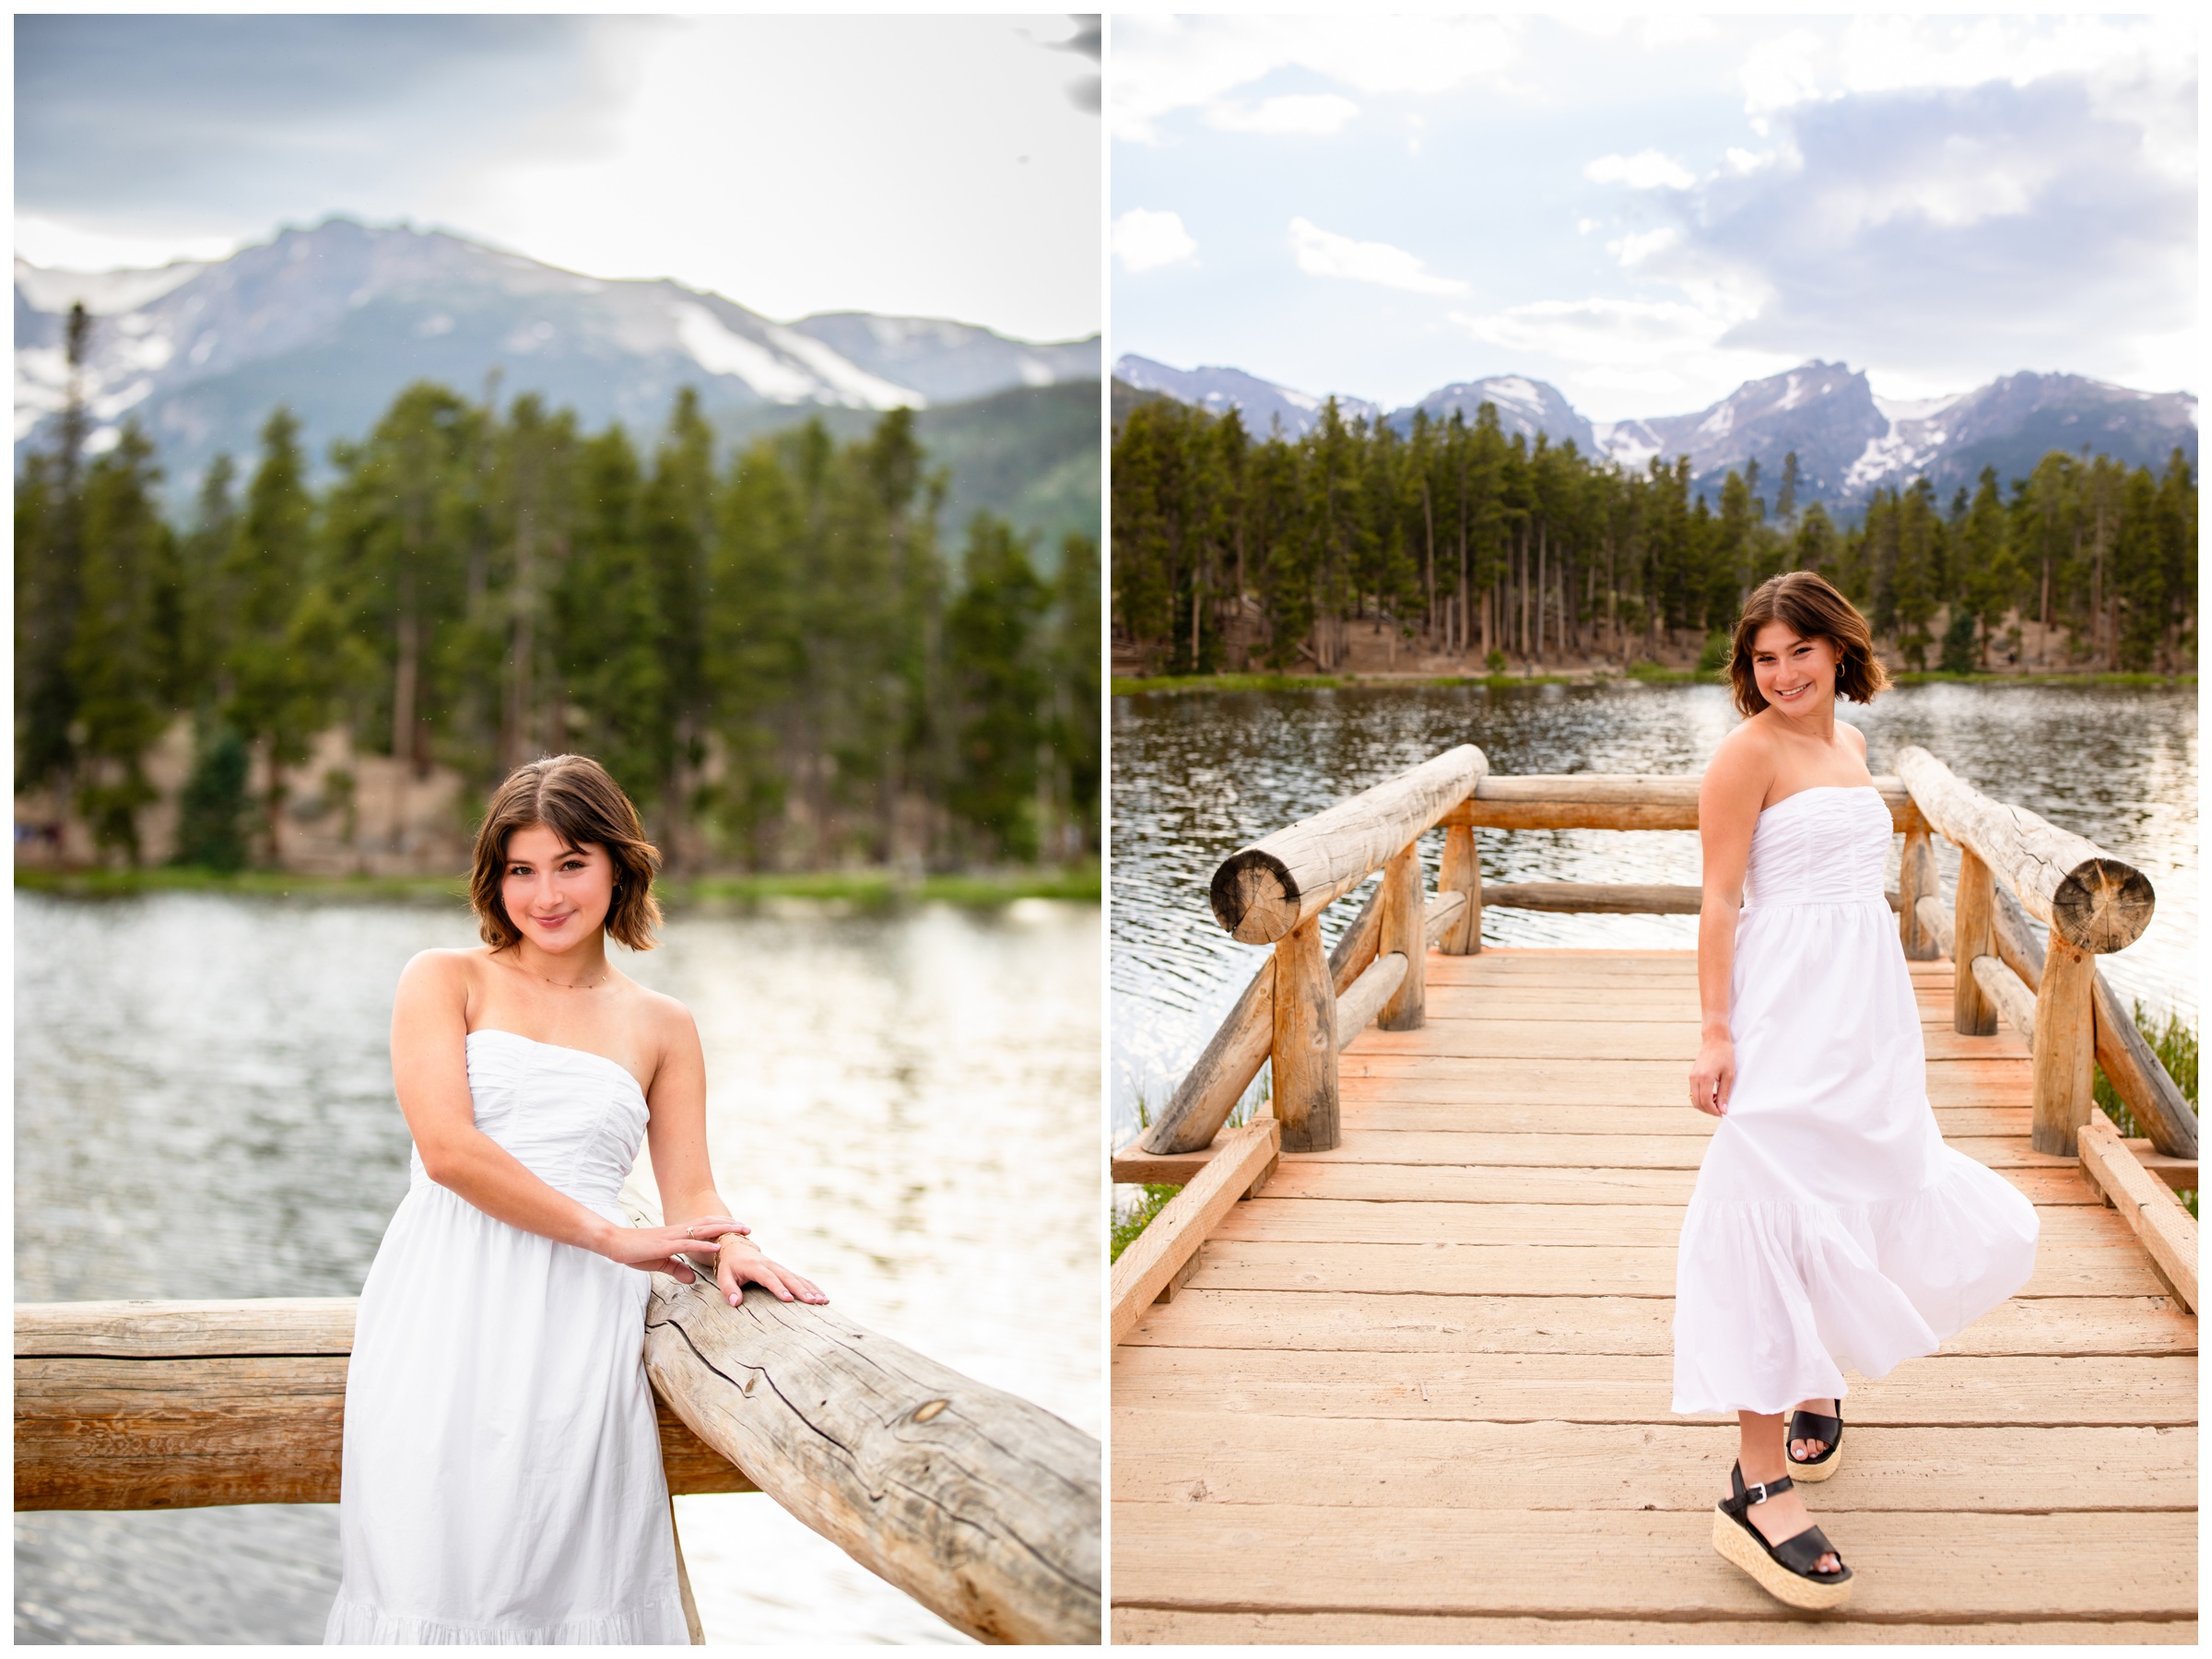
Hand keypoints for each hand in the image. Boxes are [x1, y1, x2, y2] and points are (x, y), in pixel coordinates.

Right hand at [601, 1223, 739, 1282]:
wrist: (615, 1244)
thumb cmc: (635, 1252)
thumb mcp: (660, 1263)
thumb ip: (677, 1269)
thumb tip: (692, 1279)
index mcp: (678, 1235)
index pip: (705, 1227)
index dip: (722, 1226)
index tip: (738, 1230)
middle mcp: (679, 1232)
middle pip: (709, 1224)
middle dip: (730, 1225)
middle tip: (749, 1229)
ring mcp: (673, 1237)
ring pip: (704, 1230)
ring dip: (724, 1229)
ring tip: (741, 1231)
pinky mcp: (666, 1245)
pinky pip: (689, 1244)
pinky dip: (705, 1244)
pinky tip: (718, 1245)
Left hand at [696, 1232, 828, 1306]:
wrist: (737, 1248)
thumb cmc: (730, 1265)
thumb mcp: (723, 1275)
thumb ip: (728, 1289)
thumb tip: (735, 1303)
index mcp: (755, 1266)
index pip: (768, 1278)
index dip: (778, 1288)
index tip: (789, 1298)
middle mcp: (770, 1265)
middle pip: (788, 1278)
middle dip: (802, 1290)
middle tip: (813, 1302)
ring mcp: (779, 1267)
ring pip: (797, 1278)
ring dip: (811, 1289)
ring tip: (823, 1301)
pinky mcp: (784, 1271)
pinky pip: (800, 1279)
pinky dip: (812, 1287)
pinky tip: (822, 1297)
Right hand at [1689, 1034, 1734, 1117]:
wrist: (1714, 1040)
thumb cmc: (1724, 1055)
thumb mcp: (1729, 1075)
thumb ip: (1725, 1093)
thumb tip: (1723, 1109)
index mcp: (1705, 1077)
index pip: (1706, 1101)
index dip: (1714, 1111)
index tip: (1723, 1113)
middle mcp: (1695, 1078)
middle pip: (1697, 1103)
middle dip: (1708, 1110)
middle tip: (1720, 1110)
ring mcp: (1691, 1077)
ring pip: (1694, 1099)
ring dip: (1704, 1105)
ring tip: (1717, 1101)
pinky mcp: (1691, 1076)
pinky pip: (1693, 1092)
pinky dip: (1701, 1098)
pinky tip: (1712, 1094)